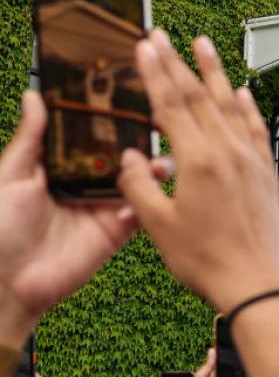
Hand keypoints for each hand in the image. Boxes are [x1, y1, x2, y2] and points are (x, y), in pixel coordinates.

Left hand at [0, 91, 139, 347]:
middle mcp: (84, 183)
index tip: (129, 95)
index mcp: (58, 167)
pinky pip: (141, 210)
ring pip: (136, 180)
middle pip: (118, 156)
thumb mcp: (10, 174)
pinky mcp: (116, 230)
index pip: (89, 136)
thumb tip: (35, 95)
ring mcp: (102, 206)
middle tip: (160, 121)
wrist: (7, 282)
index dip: (108, 119)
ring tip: (164, 155)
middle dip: (139, 140)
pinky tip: (156, 184)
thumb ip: (31, 137)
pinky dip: (152, 198)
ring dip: (152, 167)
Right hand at [117, 32, 278, 314]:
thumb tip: (132, 157)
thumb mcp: (157, 225)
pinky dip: (248, 107)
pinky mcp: (266, 173)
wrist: (256, 281)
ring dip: (214, 73)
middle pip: (198, 97)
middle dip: (177, 63)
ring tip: (204, 44)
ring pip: (230, 105)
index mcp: (197, 161)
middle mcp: (228, 152)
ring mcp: (251, 160)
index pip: (170, 106)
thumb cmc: (207, 259)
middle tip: (162, 35)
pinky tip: (242, 92)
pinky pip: (256, 129)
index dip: (155, 73)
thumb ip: (139, 185)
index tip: (144, 46)